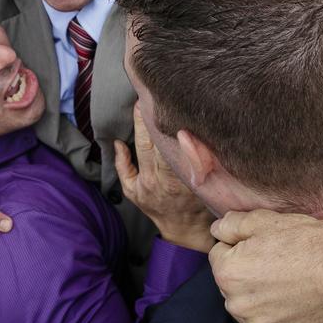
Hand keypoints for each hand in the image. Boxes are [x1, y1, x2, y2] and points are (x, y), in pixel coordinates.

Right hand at [114, 104, 215, 252]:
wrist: (186, 231)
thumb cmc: (157, 207)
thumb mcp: (133, 192)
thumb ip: (123, 167)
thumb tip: (118, 143)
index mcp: (148, 179)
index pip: (144, 143)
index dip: (143, 122)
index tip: (142, 102)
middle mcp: (167, 178)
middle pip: (164, 141)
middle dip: (162, 117)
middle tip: (163, 92)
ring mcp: (188, 179)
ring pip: (183, 146)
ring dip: (181, 123)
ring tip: (181, 100)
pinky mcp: (204, 179)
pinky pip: (200, 155)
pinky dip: (198, 138)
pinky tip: (198, 121)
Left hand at [208, 207, 322, 322]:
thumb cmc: (305, 238)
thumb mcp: (260, 218)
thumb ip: (227, 225)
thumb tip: (215, 232)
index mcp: (227, 271)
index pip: (219, 255)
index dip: (239, 247)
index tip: (261, 247)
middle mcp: (236, 302)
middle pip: (228, 283)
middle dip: (243, 273)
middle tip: (273, 265)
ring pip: (240, 308)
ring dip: (251, 298)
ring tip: (281, 285)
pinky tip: (271, 314)